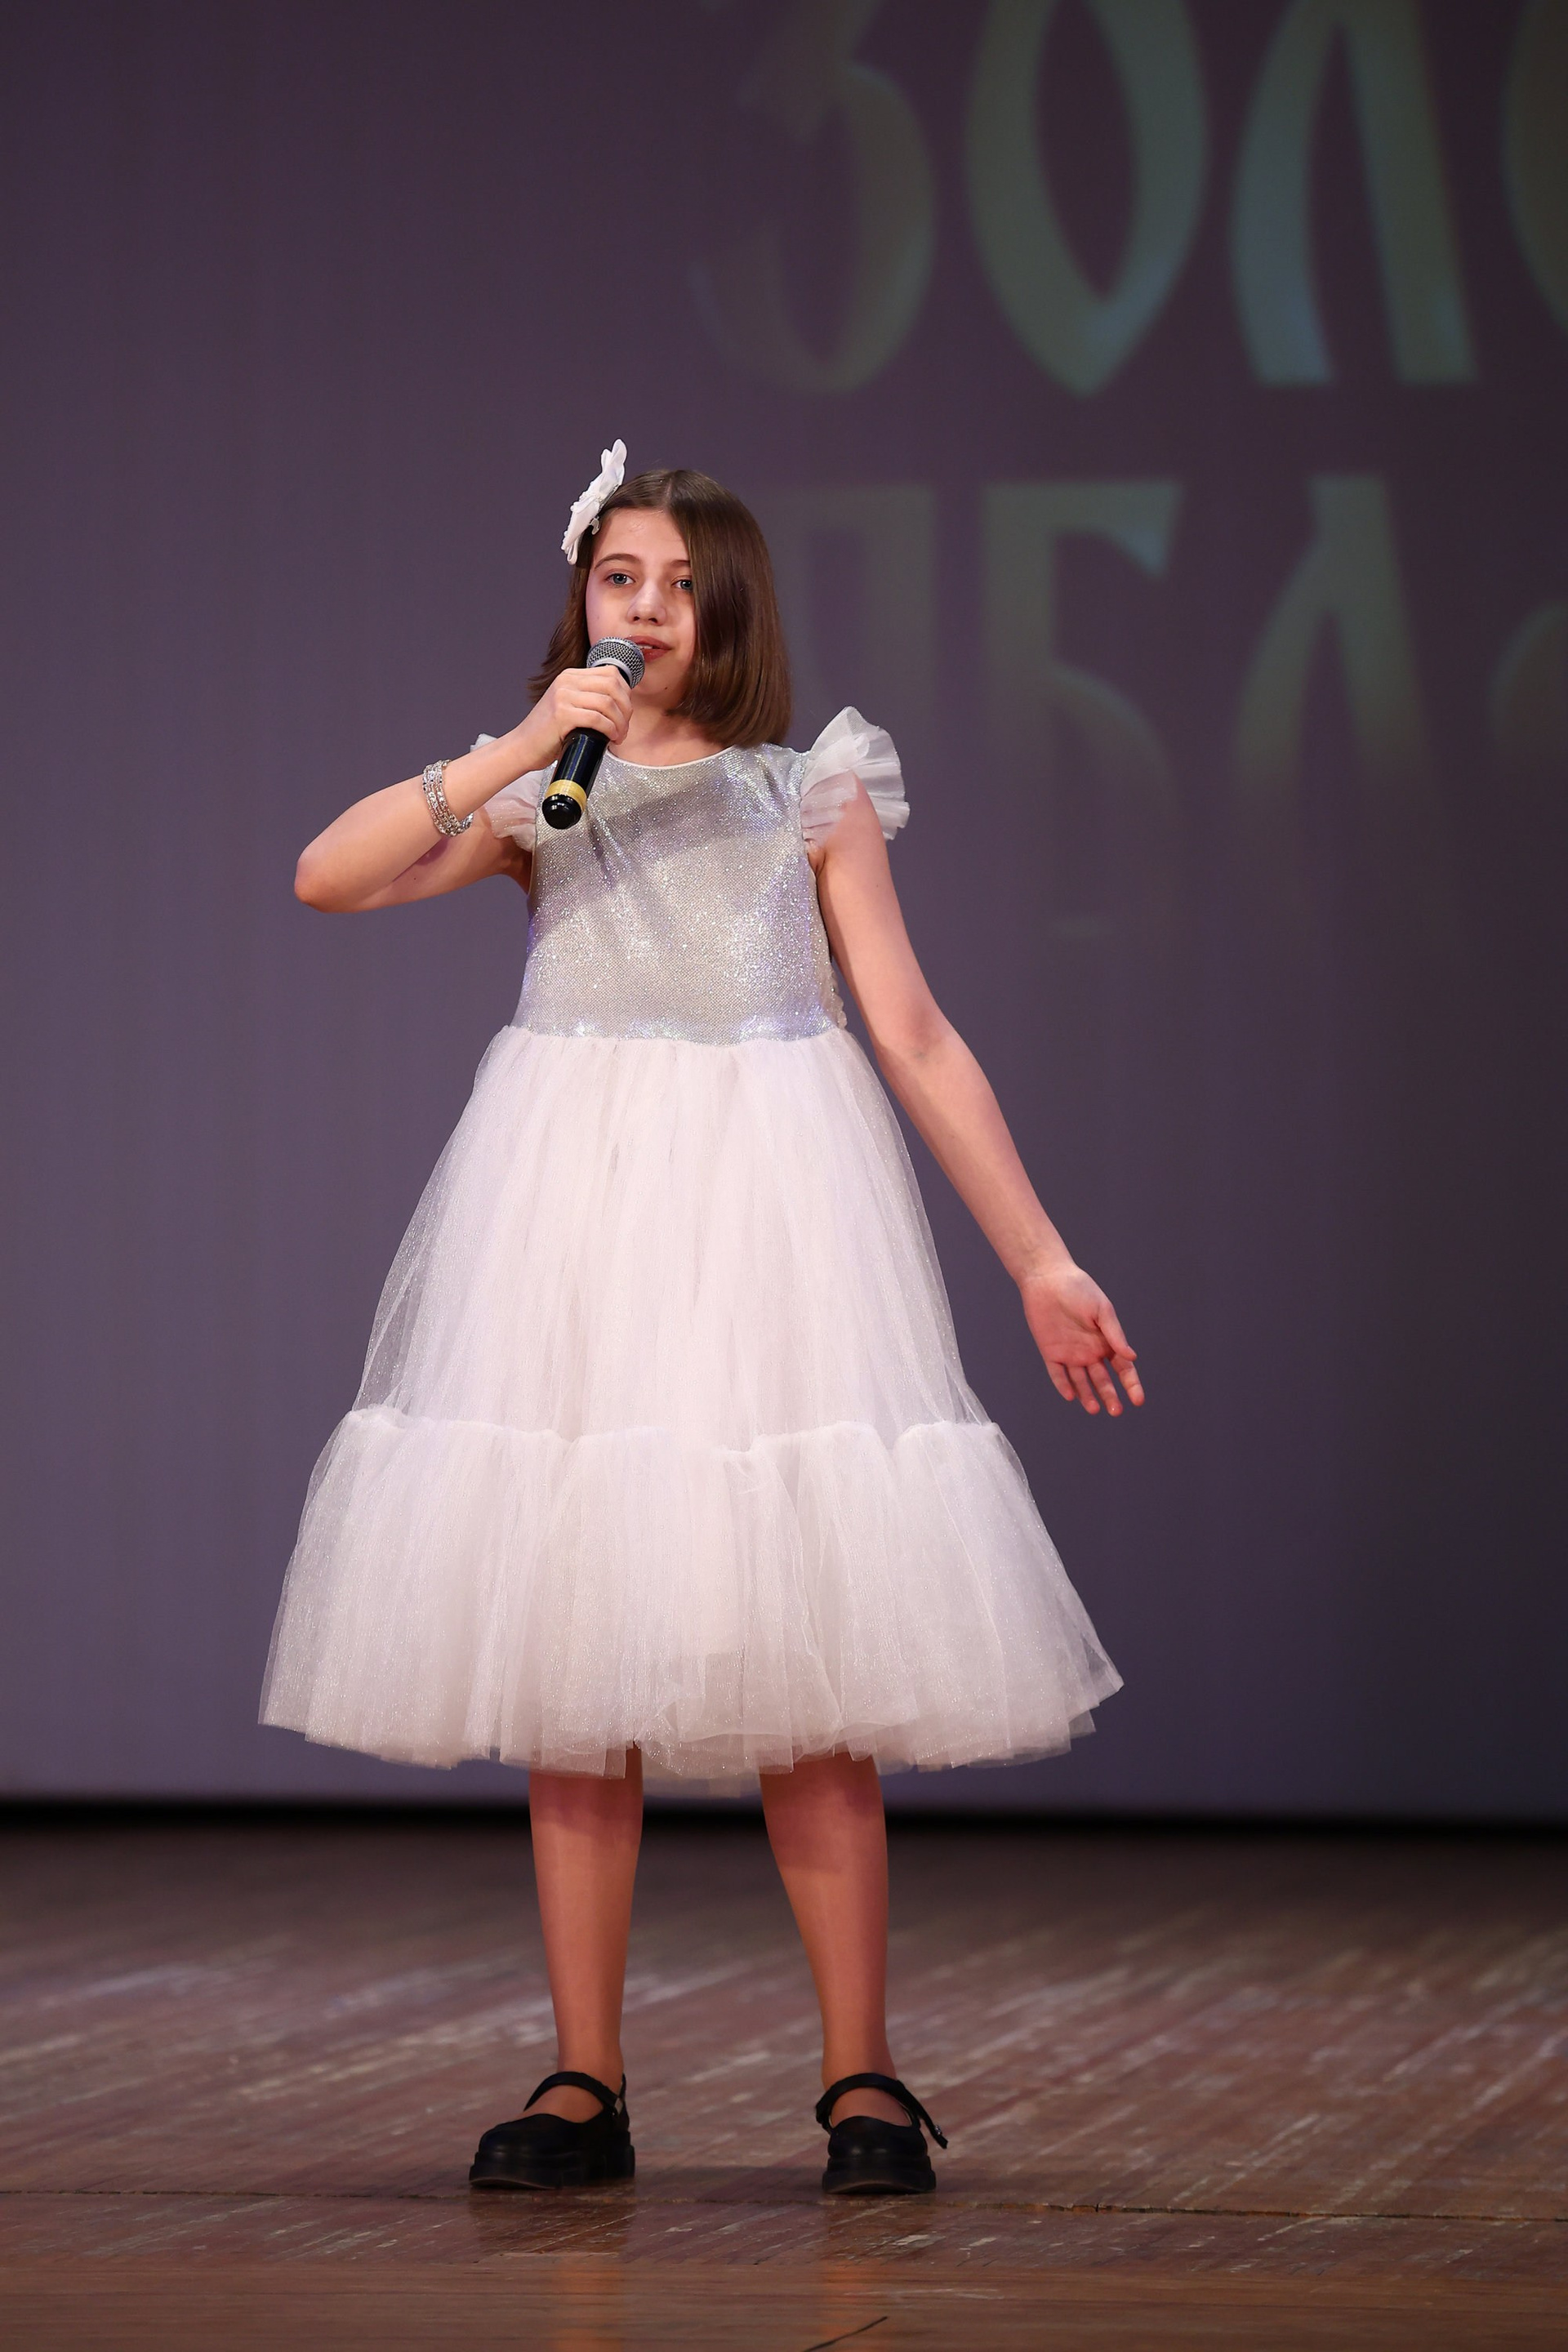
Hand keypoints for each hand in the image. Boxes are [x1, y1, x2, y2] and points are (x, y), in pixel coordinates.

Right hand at [518, 664, 633, 767]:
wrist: (523, 746)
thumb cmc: (548, 732)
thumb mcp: (568, 705)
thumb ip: (588, 699)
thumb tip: (621, 706)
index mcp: (570, 676)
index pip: (611, 673)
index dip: (625, 693)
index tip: (625, 712)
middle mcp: (566, 682)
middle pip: (613, 686)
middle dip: (626, 709)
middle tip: (624, 728)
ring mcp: (563, 696)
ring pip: (607, 703)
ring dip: (620, 723)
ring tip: (619, 736)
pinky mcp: (562, 714)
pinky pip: (597, 719)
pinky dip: (610, 730)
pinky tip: (611, 738)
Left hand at [1020, 1260, 1143, 1415]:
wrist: (1048, 1279)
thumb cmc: (1079, 1290)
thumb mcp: (1102, 1310)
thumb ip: (1115, 1334)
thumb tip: (1132, 1357)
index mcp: (1107, 1341)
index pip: (1123, 1368)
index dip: (1131, 1384)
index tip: (1138, 1400)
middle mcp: (1090, 1351)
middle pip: (1103, 1380)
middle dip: (1110, 1396)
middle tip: (1116, 1411)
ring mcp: (1070, 1354)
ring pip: (1081, 1382)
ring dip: (1088, 1396)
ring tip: (1095, 1409)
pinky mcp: (1051, 1353)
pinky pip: (1058, 1374)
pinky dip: (1064, 1385)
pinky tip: (1071, 1396)